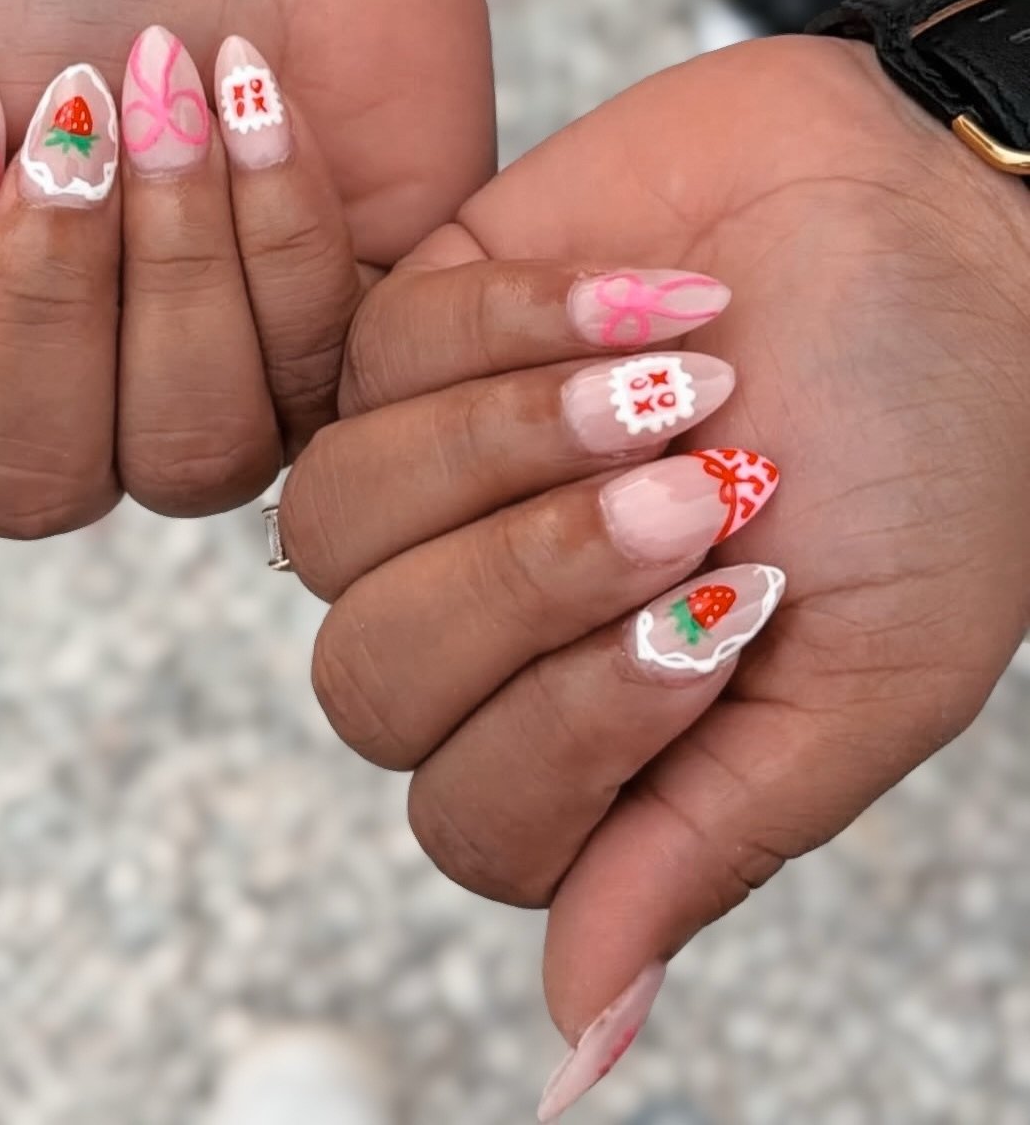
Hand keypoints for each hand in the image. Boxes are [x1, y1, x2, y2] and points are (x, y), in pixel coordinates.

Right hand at [0, 0, 491, 529]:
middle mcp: (64, 422)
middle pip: (26, 480)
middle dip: (47, 280)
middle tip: (72, 114)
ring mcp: (206, 406)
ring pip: (180, 454)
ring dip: (169, 255)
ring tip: (173, 98)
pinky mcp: (334, 366)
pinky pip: (304, 378)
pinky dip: (277, 222)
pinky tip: (259, 108)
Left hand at [279, 31, 1029, 1112]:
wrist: (927, 218)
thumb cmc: (927, 450)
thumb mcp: (866, 676)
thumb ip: (708, 841)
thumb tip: (579, 1041)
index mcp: (589, 733)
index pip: (474, 817)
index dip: (577, 727)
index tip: (731, 613)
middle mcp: (484, 618)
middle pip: (370, 676)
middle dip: (532, 579)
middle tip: (699, 487)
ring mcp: (432, 472)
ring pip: (332, 521)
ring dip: (515, 445)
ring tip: (676, 382)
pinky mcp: (415, 329)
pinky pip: (373, 356)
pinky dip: (519, 323)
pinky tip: (648, 291)